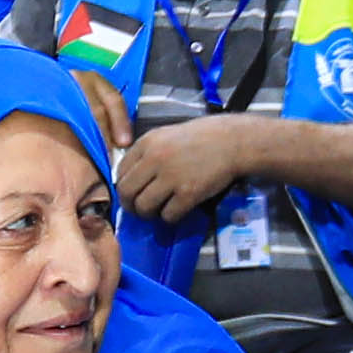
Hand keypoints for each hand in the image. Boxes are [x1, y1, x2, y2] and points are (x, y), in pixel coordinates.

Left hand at [109, 112, 260, 221]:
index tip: (133, 193)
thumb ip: (148, 153)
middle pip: (127, 192)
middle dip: (130, 205)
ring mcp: (172, 177)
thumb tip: (133, 177)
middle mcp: (155, 159)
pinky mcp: (188, 194)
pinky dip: (170, 217)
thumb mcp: (167, 135)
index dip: (124, 186)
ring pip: (144, 207)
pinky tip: (177, 210)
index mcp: (147, 142)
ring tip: (158, 211)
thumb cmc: (202, 137)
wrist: (232, 142)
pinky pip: (168, 215)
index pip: (120, 172)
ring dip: (149, 214)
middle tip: (139, 209)